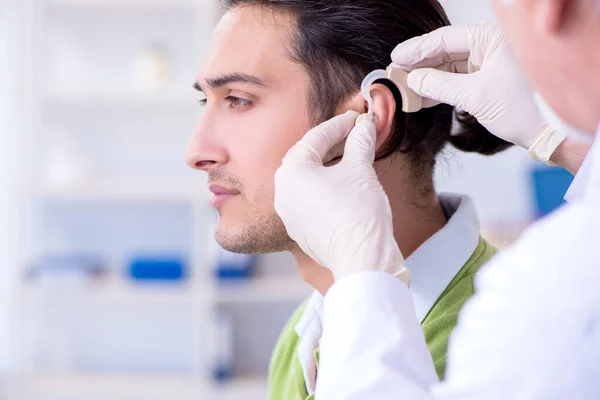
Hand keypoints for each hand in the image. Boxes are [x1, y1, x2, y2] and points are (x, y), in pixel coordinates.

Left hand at [274, 111, 408, 283]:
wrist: (361, 258)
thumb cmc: (358, 212)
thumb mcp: (361, 169)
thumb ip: (360, 142)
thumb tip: (365, 126)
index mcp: (291, 171)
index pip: (316, 138)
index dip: (340, 124)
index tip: (357, 118)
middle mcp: (283, 191)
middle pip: (309, 157)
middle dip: (334, 144)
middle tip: (356, 133)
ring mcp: (289, 213)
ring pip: (309, 179)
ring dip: (330, 165)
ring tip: (353, 156)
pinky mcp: (300, 230)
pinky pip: (310, 199)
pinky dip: (327, 187)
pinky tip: (346, 184)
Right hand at [391, 22, 564, 158]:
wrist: (550, 133)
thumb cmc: (523, 109)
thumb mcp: (475, 96)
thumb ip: (439, 85)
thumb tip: (413, 79)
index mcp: (491, 38)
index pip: (443, 39)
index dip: (416, 50)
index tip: (396, 59)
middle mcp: (491, 45)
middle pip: (444, 52)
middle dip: (419, 66)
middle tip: (395, 75)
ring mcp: (490, 62)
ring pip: (449, 67)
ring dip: (427, 80)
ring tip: (405, 90)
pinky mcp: (488, 80)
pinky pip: (458, 79)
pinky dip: (440, 89)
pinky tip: (422, 97)